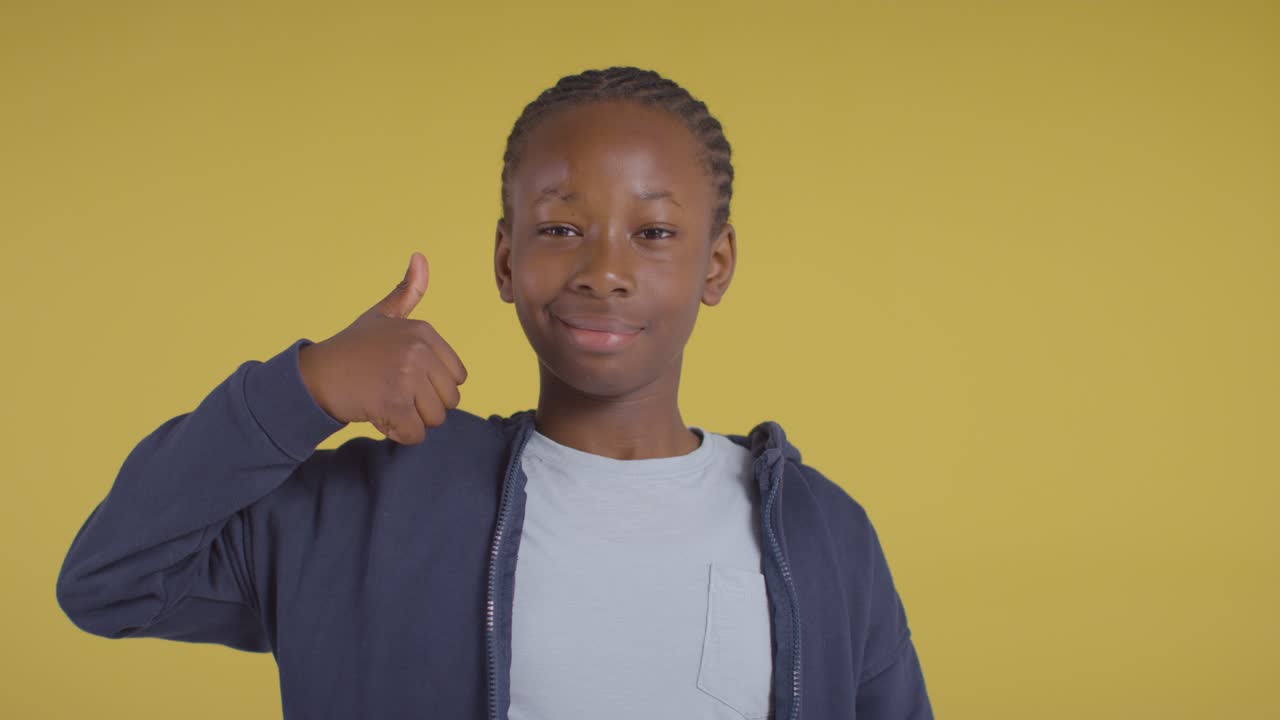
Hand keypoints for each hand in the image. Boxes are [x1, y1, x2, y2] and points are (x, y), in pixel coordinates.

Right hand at [298, 252, 467, 443]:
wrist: (314, 375)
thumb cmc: (352, 350)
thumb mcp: (382, 317)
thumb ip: (407, 293)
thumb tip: (421, 257)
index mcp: (424, 332)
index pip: (457, 377)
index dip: (431, 386)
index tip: (402, 377)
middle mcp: (418, 350)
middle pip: (448, 401)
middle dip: (422, 405)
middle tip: (391, 392)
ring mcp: (406, 376)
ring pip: (434, 419)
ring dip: (410, 420)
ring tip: (384, 401)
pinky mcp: (392, 403)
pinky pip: (415, 434)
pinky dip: (398, 433)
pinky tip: (378, 415)